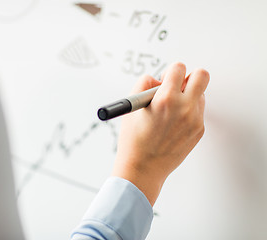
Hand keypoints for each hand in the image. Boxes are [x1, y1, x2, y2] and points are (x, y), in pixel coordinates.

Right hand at [112, 62, 209, 205]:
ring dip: (188, 96)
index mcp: (166, 99)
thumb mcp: (132, 106)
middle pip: (202, 76)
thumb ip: (145, 85)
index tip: (165, 80)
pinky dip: (188, 112)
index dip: (170, 72)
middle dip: (189, 77)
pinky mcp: (198, 131)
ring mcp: (194, 120)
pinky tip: (173, 124)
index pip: (179, 68)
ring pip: (200, 94)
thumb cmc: (134, 139)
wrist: (143, 168)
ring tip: (171, 110)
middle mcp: (184, 108)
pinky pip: (198, 112)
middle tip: (177, 87)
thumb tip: (159, 79)